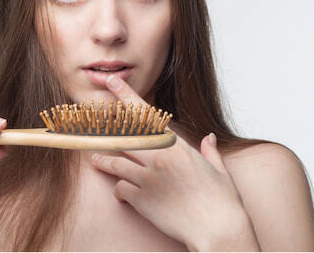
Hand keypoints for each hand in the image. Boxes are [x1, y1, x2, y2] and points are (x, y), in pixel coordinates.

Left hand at [90, 75, 257, 250]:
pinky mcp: (142, 200)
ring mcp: (148, 178)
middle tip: (92, 124)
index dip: (126, 96)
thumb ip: (210, 152)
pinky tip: (121, 193)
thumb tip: (209, 139)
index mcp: (177, 146)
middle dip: (105, 128)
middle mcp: (159, 158)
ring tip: (96, 160)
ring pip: (115, 162)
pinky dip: (118, 189)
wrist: (217, 230)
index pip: (146, 115)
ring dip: (104, 161)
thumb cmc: (222, 201)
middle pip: (122, 136)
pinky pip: (120, 188)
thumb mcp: (219, 170)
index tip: (112, 82)